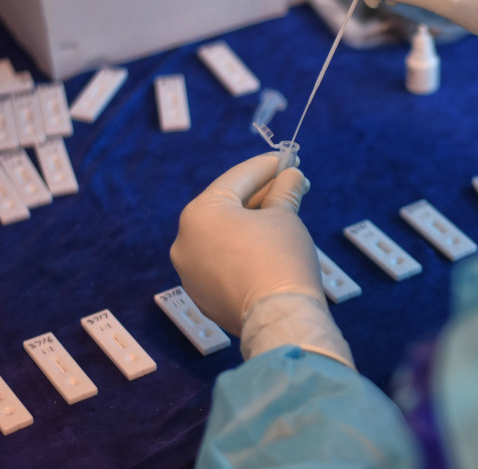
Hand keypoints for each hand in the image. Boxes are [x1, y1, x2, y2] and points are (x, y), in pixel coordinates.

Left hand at [170, 154, 320, 336]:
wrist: (279, 318)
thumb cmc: (281, 260)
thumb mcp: (285, 216)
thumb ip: (283, 192)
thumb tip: (291, 176)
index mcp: (200, 213)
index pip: (238, 178)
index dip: (267, 166)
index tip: (287, 160)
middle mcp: (185, 240)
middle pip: (227, 206)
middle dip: (261, 195)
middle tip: (290, 185)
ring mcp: (189, 271)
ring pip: (223, 236)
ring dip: (251, 223)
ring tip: (282, 215)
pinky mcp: (201, 295)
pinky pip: (222, 261)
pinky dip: (242, 250)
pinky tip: (267, 247)